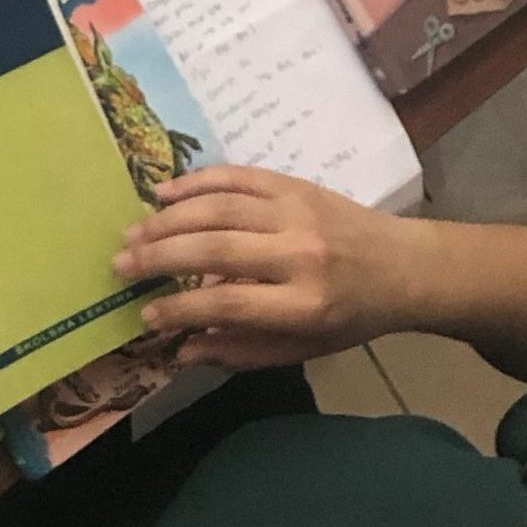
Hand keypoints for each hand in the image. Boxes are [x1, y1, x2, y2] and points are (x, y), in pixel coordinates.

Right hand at [112, 164, 424, 370]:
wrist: (406, 267)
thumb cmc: (350, 317)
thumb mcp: (302, 348)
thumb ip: (240, 350)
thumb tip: (181, 349)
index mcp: (304, 304)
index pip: (226, 302)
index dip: (179, 309)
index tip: (144, 314)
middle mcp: (300, 254)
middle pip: (215, 249)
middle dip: (159, 256)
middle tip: (120, 265)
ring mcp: (298, 213)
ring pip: (220, 207)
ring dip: (168, 218)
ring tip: (132, 232)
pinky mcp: (296, 185)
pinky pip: (238, 176)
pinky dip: (197, 181)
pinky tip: (163, 192)